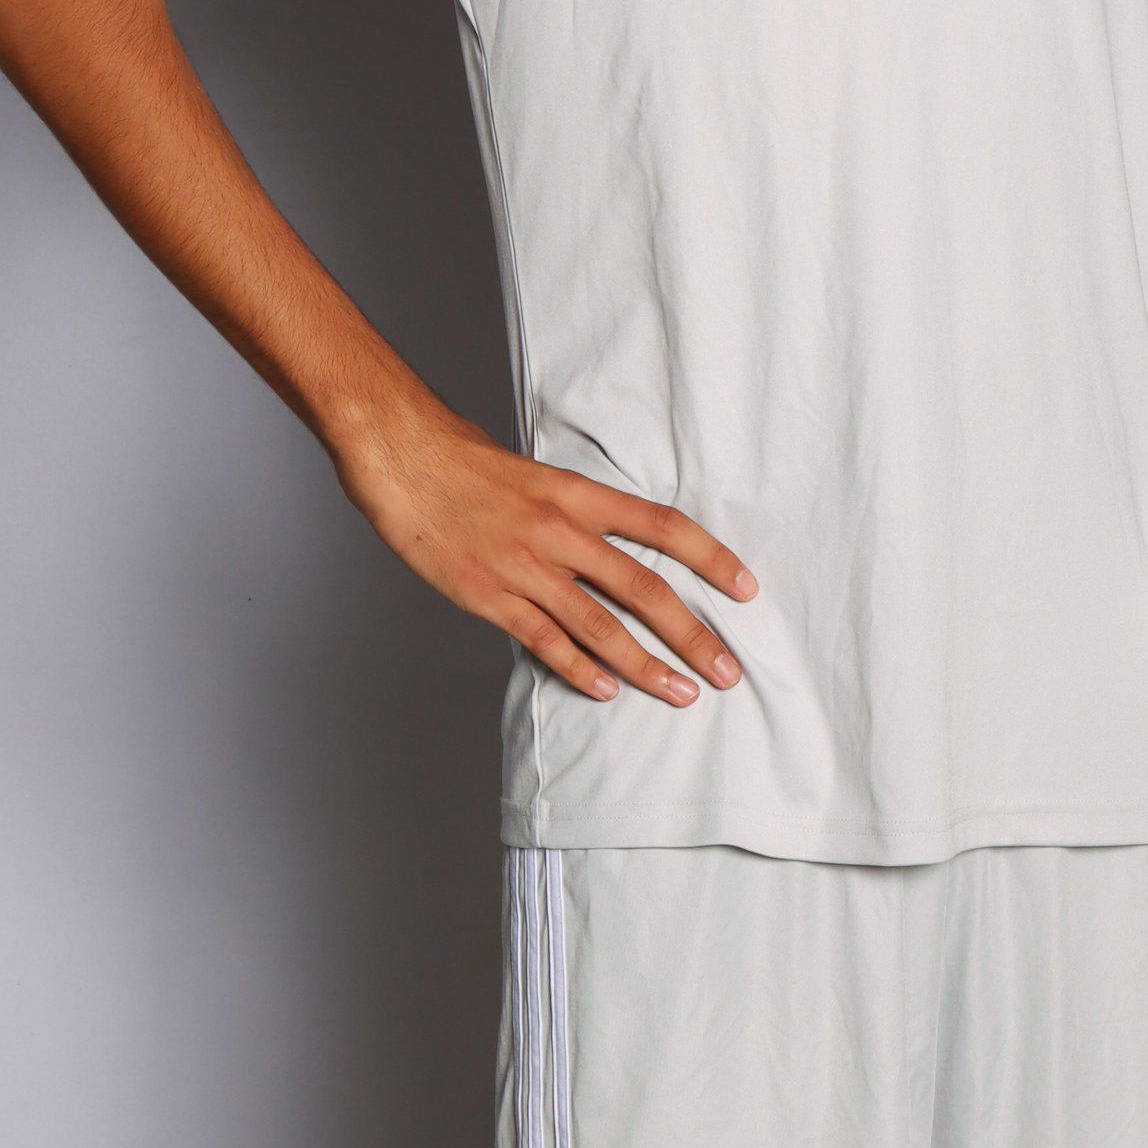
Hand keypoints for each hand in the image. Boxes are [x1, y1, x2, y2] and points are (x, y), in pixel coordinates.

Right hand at [337, 387, 756, 705]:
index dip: (709, 558)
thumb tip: (608, 539)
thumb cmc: (464, 461)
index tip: (746, 587)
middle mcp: (560, 530)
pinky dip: (580, 669)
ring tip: (682, 693)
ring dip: (646, 665)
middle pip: (644, 587)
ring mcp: (525, 567)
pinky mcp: (489, 597)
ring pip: (601, 626)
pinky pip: (544, 641)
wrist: (402, 455)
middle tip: (726, 668)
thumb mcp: (534, 474)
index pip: (662, 527)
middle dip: (692, 633)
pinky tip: (607, 691)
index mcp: (577, 493)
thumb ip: (574, 509)